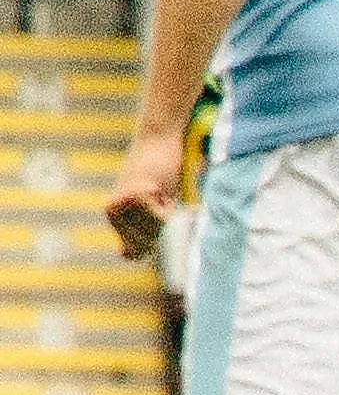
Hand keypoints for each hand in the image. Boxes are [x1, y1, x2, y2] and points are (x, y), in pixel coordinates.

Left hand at [104, 132, 177, 260]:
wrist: (158, 138)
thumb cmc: (158, 172)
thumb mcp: (148, 207)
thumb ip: (137, 233)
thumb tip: (125, 257)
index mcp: (112, 214)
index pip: (135, 251)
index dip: (153, 238)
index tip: (153, 211)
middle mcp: (113, 210)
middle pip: (148, 242)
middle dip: (161, 225)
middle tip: (158, 198)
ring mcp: (125, 203)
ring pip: (156, 231)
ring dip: (167, 214)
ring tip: (160, 191)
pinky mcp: (140, 194)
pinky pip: (164, 219)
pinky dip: (170, 207)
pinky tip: (163, 189)